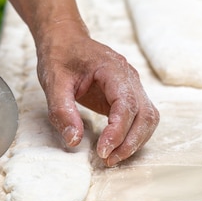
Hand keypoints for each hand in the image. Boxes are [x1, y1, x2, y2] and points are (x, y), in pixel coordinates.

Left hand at [36, 25, 159, 166]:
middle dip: (130, 142)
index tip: (103, 151)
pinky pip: (140, 119)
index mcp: (113, 69)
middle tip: (108, 160)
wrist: (65, 40)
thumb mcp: (53, 82)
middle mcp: (130, 77)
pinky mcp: (128, 97)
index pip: (126, 104)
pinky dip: (133, 136)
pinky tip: (115, 147)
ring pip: (148, 119)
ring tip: (112, 158)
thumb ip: (62, 111)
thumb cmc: (60, 56)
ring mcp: (132, 87)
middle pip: (146, 115)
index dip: (118, 131)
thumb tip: (74, 141)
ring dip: (135, 141)